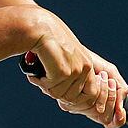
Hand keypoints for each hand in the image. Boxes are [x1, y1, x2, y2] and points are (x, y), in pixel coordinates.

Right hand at [20, 9, 126, 127]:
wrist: (40, 28)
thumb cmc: (48, 41)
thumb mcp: (65, 57)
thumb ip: (70, 74)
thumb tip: (65, 96)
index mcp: (87, 65)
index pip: (91, 94)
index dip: (76, 100)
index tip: (61, 96)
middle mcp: (85, 67)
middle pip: (74, 98)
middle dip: (57, 94)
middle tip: (44, 84)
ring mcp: (76, 70)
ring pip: (61, 95)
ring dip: (47, 88)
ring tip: (38, 76)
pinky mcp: (64, 72)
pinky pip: (51, 88)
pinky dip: (40, 83)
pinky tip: (35, 74)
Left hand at [54, 69, 125, 127]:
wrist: (76, 53)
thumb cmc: (92, 63)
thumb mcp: (111, 74)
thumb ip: (120, 89)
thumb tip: (122, 106)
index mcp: (98, 105)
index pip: (110, 123)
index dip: (118, 120)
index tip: (121, 110)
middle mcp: (87, 109)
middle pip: (105, 118)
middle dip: (112, 98)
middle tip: (110, 82)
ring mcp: (77, 108)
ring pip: (98, 112)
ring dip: (106, 93)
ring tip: (103, 77)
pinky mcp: (69, 103)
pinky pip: (89, 105)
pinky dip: (98, 92)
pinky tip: (96, 80)